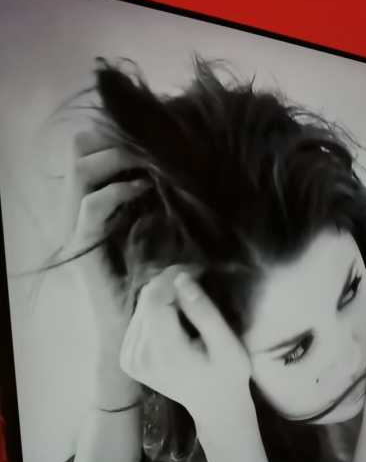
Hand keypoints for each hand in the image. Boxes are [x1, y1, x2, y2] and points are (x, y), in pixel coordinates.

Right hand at [64, 125, 150, 360]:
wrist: (144, 328)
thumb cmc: (164, 280)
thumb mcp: (168, 231)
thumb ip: (166, 202)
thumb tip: (190, 168)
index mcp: (99, 206)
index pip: (89, 152)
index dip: (115, 135)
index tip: (154, 133)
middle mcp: (83, 212)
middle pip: (80, 153)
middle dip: (114, 139)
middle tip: (150, 141)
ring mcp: (80, 229)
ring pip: (80, 172)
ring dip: (115, 158)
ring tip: (148, 160)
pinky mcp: (86, 247)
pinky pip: (91, 206)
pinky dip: (117, 190)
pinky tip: (143, 187)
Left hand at [119, 266, 253, 433]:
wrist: (215, 408)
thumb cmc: (228, 376)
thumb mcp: (227, 346)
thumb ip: (204, 313)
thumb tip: (182, 279)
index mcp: (163, 352)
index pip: (155, 299)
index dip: (173, 277)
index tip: (197, 270)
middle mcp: (139, 355)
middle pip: (146, 301)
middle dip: (169, 284)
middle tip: (196, 279)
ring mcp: (130, 359)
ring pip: (140, 308)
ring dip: (163, 297)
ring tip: (188, 298)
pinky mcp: (128, 359)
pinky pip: (138, 322)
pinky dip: (155, 312)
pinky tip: (175, 318)